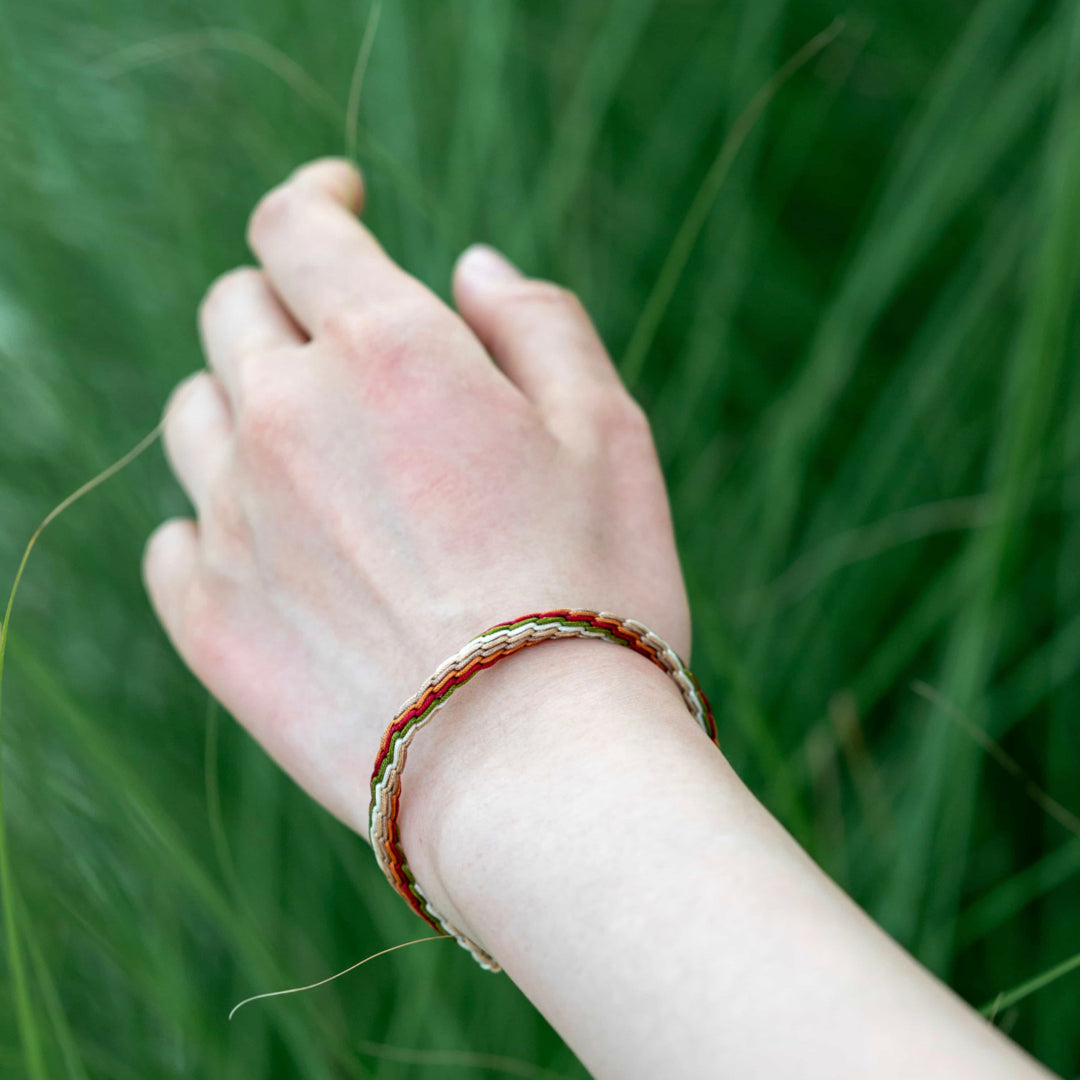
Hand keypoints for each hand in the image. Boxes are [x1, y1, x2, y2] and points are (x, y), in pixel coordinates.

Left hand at [144, 157, 688, 838]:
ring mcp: (235, 522)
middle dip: (286, 304)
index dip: (317, 197)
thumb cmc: (597, 588)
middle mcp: (285, 418)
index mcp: (385, 349)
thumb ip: (536, 321)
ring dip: (246, 407)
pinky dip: (219, 520)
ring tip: (321, 455)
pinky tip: (280, 548)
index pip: (298, 226)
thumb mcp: (608, 428)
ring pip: (196, 416)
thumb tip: (466, 266)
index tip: (342, 198)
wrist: (538, 768)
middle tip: (343, 347)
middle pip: (234, 312)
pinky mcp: (211, 621)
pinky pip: (178, 537)